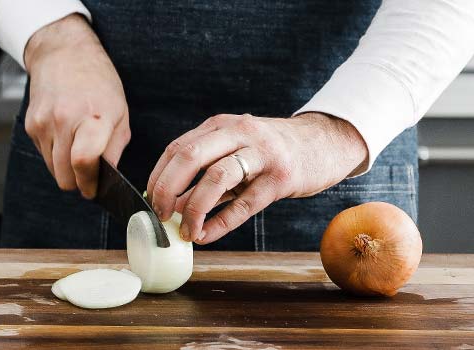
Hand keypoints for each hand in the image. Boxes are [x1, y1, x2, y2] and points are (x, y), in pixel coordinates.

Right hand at [24, 14, 129, 198]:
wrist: (64, 54)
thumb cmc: (99, 82)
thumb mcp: (120, 113)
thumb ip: (115, 149)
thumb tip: (108, 178)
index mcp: (93, 117)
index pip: (84, 162)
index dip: (89, 183)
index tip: (94, 190)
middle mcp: (64, 120)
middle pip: (65, 176)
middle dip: (78, 182)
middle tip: (90, 175)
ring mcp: (44, 123)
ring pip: (53, 170)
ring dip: (67, 170)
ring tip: (79, 151)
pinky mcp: (31, 125)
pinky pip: (44, 155)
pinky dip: (56, 155)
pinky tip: (66, 137)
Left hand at [147, 113, 367, 243]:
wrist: (323, 143)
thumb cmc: (271, 151)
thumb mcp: (236, 150)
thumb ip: (206, 173)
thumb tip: (172, 204)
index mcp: (222, 125)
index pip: (177, 147)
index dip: (159, 176)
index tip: (151, 200)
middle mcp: (239, 132)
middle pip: (190, 156)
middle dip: (167, 188)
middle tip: (160, 214)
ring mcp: (262, 154)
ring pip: (216, 178)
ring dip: (194, 209)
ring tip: (185, 231)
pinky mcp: (281, 178)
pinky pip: (244, 204)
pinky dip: (220, 223)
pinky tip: (207, 235)